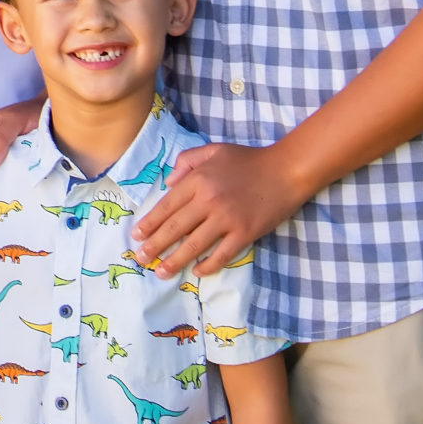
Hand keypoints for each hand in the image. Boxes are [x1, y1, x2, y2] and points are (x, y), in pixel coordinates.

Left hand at [134, 140, 306, 276]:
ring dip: (175, 261)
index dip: (149, 223)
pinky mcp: (245, 233)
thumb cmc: (248, 160)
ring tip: (161, 273)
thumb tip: (169, 182)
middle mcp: (208, 200)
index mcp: (198, 180)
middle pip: (175, 228)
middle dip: (154, 246)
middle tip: (140, 259)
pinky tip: (197, 271)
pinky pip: (221, 254)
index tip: (136, 236)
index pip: (166, 206)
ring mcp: (227, 218)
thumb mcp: (213, 150)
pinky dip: (208, 265)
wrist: (286, 170)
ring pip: (194, 245)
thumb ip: (186, 161)